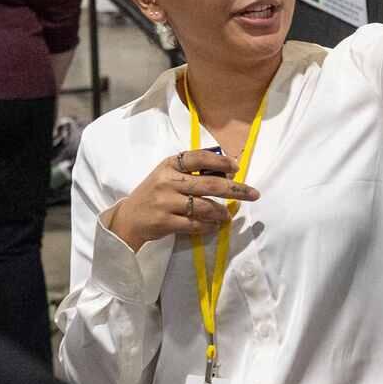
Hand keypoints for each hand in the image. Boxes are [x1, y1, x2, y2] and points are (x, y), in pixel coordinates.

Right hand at [103, 149, 261, 252]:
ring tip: (228, 215)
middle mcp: (167, 181)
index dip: (221, 161)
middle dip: (236, 189)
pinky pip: (195, 224)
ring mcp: (165, 202)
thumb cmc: (155, 193)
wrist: (129, 218)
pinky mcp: (165, 222)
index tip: (237, 167)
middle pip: (209, 184)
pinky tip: (215, 225)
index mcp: (169, 165)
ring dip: (222, 212)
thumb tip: (228, 171)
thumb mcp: (168, 175)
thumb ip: (192, 171)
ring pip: (205, 206)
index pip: (198, 157)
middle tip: (253, 194)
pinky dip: (209, 225)